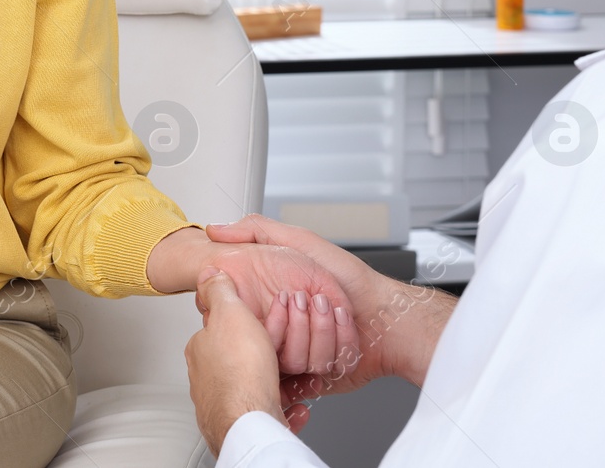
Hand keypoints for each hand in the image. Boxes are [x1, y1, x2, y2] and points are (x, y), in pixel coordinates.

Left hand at [185, 266, 284, 455]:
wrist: (249, 418)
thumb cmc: (240, 370)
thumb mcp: (230, 313)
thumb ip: (219, 291)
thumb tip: (209, 273)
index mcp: (202, 349)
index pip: (225, 330)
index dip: (251, 325)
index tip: (271, 325)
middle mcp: (207, 377)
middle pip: (243, 359)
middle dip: (267, 357)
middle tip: (288, 355)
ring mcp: (223, 402)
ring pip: (257, 386)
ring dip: (280, 382)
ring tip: (297, 379)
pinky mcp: (243, 424)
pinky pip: (268, 412)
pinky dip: (285, 408)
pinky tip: (295, 405)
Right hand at [206, 215, 456, 393]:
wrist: (389, 313)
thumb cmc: (350, 277)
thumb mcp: (300, 241)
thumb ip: (254, 230)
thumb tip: (215, 229)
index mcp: (276, 306)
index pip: (244, 320)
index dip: (255, 313)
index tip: (279, 297)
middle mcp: (287, 333)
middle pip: (266, 345)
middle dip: (291, 320)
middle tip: (304, 300)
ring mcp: (304, 355)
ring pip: (293, 358)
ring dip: (316, 330)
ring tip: (327, 308)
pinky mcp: (323, 374)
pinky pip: (315, 371)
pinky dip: (333, 345)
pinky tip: (343, 326)